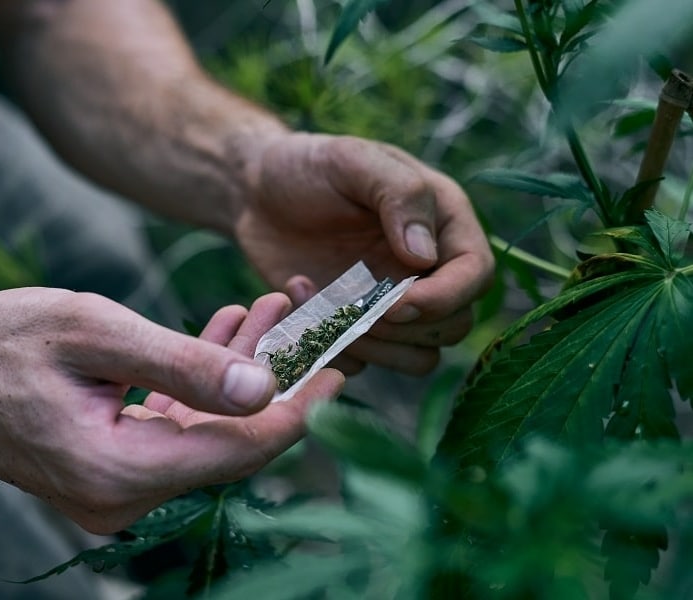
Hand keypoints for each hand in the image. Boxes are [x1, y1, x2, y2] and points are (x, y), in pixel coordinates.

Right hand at [0, 288, 342, 533]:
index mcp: (119, 470)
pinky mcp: (117, 467)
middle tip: (306, 318)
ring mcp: (120, 487)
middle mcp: (124, 495)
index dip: (298, 410)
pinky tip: (226, 333)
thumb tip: (264, 392)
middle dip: (274, 377)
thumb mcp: (96, 332)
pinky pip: (180, 425)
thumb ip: (182, 364)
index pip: (238, 450)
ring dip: (240, 371)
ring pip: (210, 429)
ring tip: (269, 308)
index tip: (341, 366)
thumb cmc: (3, 343)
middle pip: (230, 441)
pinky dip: (205, 383)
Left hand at [236, 133, 494, 374]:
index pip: (475, 274)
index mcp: (442, 223)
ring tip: (321, 303)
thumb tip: (426, 256)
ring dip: (373, 345)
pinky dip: (334, 348)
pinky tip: (299, 298)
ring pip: (416, 356)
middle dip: (406, 327)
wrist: (255, 193)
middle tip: (353, 305)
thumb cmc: (308, 167)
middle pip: (453, 325)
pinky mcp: (356, 327)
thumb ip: (399, 195)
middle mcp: (427, 269)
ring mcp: (392, 303)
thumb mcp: (353, 160)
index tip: (399, 302)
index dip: (445, 297)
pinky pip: (365, 362)